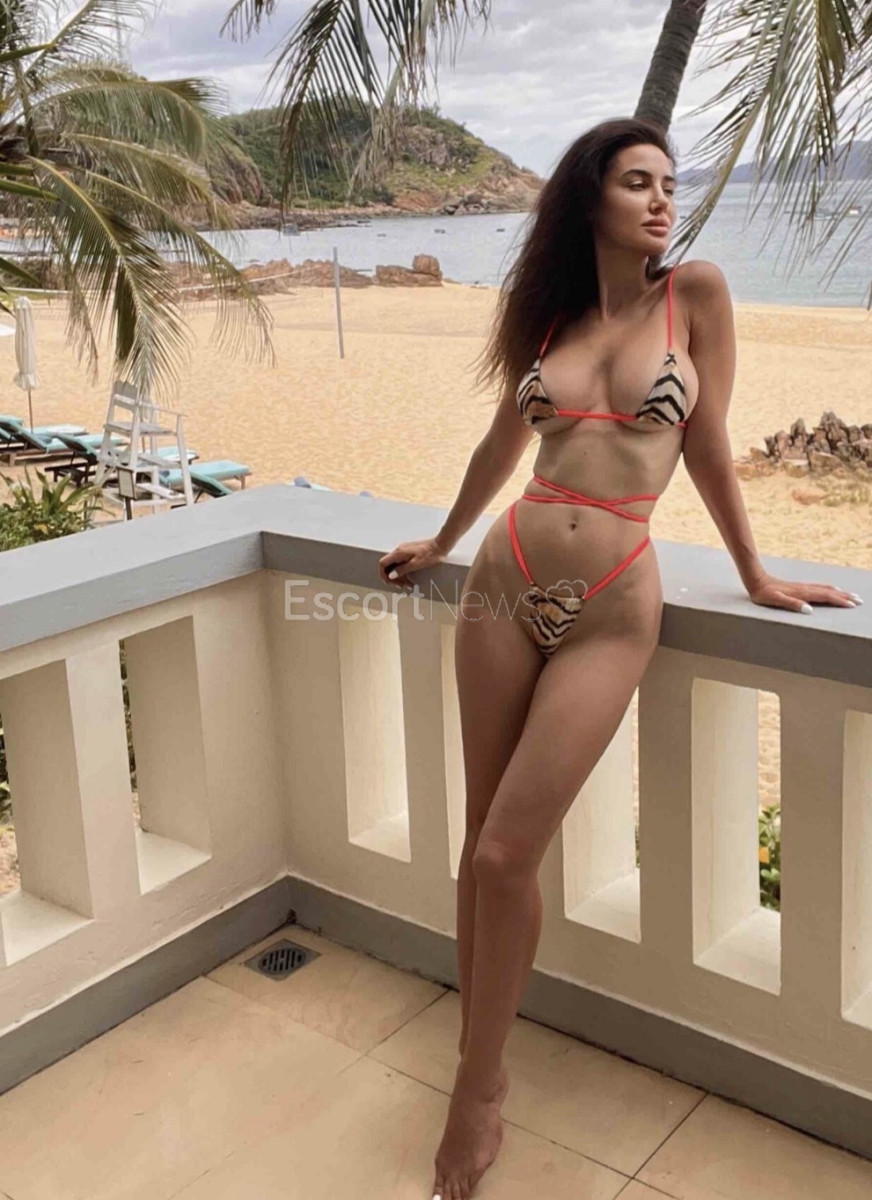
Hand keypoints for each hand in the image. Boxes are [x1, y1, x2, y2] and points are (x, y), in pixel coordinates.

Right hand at [378, 536, 446, 591]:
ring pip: (395, 566)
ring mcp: (404, 551)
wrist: (441, 545)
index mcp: (399, 553)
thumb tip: (391, 575)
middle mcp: (399, 551)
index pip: (382, 563)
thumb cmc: (431, 554)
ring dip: (400, 577)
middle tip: (403, 586)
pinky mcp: (409, 553)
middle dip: (393, 578)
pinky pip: (402, 564)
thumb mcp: (416, 564)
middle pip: (388, 566)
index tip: (389, 583)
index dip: (383, 574)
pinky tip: (411, 579)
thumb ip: (402, 570)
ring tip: (409, 585)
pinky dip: (404, 572)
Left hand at [747, 572, 861, 612]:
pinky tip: (832, 589)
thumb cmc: (763, 593)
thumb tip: (809, 610)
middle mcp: (805, 588)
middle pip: (830, 592)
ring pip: (826, 588)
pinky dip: (830, 589)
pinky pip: (819, 587)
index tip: (853, 605)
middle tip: (860, 601)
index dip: (840, 601)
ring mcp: (803, 586)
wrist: (756, 579)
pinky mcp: (799, 586)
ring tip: (852, 595)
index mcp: (802, 593)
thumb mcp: (775, 600)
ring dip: (840, 592)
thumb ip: (791, 604)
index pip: (825, 597)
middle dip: (845, 597)